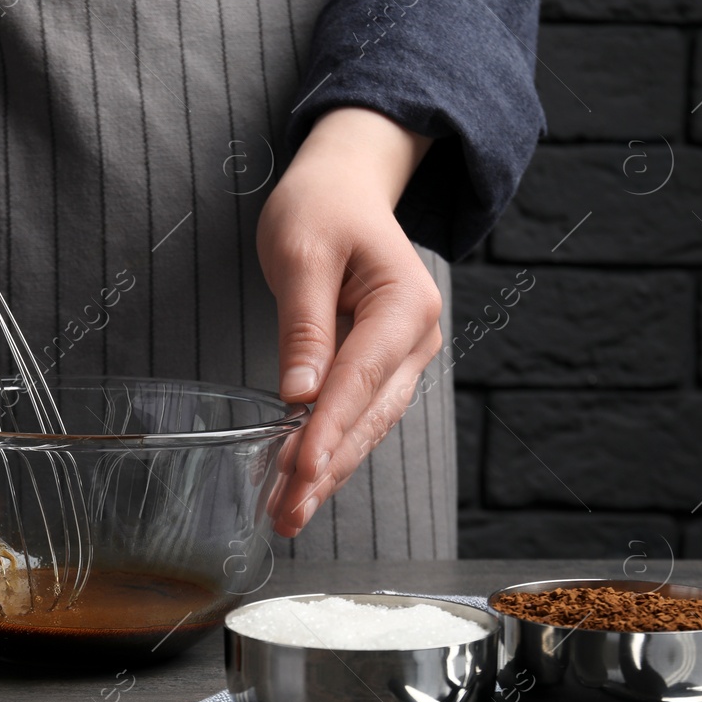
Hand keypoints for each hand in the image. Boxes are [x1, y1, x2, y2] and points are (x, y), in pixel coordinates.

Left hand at [258, 107, 440, 536]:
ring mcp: (404, 356)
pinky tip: (299, 481)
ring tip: (286, 514)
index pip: (360, 380)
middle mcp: (417, 338)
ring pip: (366, 426)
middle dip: (325, 470)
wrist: (344, 186)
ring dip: (327, 472)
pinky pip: (357, 414)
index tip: (300, 472)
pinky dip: (329, 449)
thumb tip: (298, 397)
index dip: (328, 431)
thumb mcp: (302, 254)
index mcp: (406, 305)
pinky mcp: (382, 366)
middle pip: (368, 417)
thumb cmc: (321, 208)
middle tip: (285, 515)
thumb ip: (303, 328)